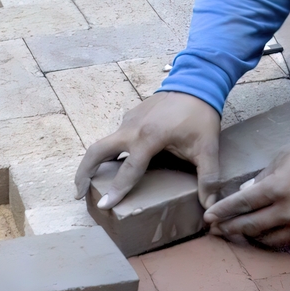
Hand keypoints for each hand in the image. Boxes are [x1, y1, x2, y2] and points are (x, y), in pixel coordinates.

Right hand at [74, 91, 222, 210]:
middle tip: (79, 194)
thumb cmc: (200, 116)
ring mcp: (128, 120)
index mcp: (148, 138)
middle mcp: (131, 129)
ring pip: (103, 143)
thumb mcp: (207, 148)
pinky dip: (109, 152)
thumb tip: (211, 207)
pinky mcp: (131, 116)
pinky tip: (116, 162)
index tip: (103, 205)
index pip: (128, 170)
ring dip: (94, 162)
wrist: (196, 83)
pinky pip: (115, 136)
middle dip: (84, 172)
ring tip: (92, 182)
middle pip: (97, 151)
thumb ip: (207, 178)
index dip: (116, 190)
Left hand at [203, 138, 289, 247]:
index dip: (223, 212)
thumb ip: (264, 175)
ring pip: (268, 238)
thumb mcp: (286, 155)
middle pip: (250, 225)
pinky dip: (272, 238)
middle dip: (229, 228)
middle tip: (216, 229)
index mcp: (277, 187)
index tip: (209, 217)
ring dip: (249, 237)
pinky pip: (288, 239)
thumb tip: (248, 192)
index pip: (242, 203)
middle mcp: (287, 209)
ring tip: (237, 233)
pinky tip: (263, 234)